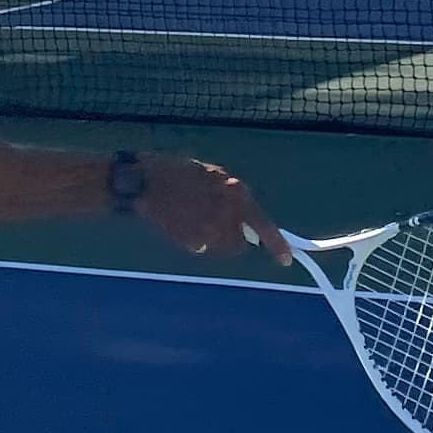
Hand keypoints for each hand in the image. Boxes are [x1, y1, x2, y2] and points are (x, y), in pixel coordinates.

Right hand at [136, 156, 269, 257]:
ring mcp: (208, 232)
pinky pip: (200, 247)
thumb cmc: (180, 172)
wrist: (146, 181)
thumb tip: (246, 219)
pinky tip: (182, 222)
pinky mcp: (190, 242)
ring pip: (219, 248)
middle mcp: (226, 215)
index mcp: (235, 193)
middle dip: (231, 238)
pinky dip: (194, 240)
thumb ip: (233, 197)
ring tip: (194, 217)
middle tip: (214, 221)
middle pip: (238, 244)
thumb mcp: (215, 177)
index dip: (277, 245)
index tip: (286, 261)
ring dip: (212, 240)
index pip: (263, 225)